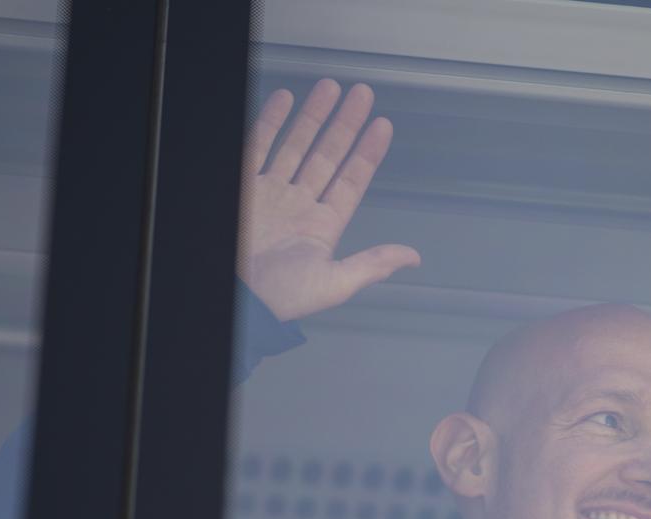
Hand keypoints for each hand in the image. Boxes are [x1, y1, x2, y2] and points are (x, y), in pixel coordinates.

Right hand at [236, 79, 420, 321]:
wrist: (239, 298)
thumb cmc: (281, 298)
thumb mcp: (335, 283)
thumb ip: (372, 264)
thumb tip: (412, 257)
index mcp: (322, 226)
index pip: (351, 180)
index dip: (368, 153)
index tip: (382, 126)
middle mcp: (299, 205)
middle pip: (327, 154)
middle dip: (345, 124)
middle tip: (362, 95)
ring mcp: (271, 193)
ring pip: (297, 144)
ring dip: (314, 116)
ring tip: (330, 87)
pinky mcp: (244, 187)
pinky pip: (258, 146)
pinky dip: (271, 122)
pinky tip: (285, 100)